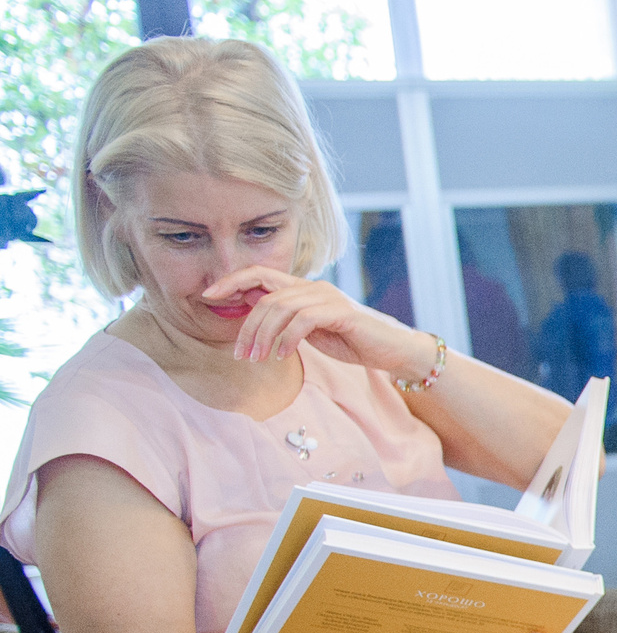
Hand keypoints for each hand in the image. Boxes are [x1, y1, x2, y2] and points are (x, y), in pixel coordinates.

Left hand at [204, 265, 438, 378]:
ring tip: (258, 359)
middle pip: (265, 296)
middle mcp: (314, 287)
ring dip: (263, 336)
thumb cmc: (353, 342)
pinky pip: (303, 321)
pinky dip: (287, 339)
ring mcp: (328, 298)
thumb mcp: (310, 332)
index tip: (208, 297)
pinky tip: (282, 355)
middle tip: (240, 354)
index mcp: (304, 289)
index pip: (259, 274)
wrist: (393, 351)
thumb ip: (285, 321)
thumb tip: (252, 315)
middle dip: (246, 327)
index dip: (231, 281)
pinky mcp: (342, 313)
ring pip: (280, 307)